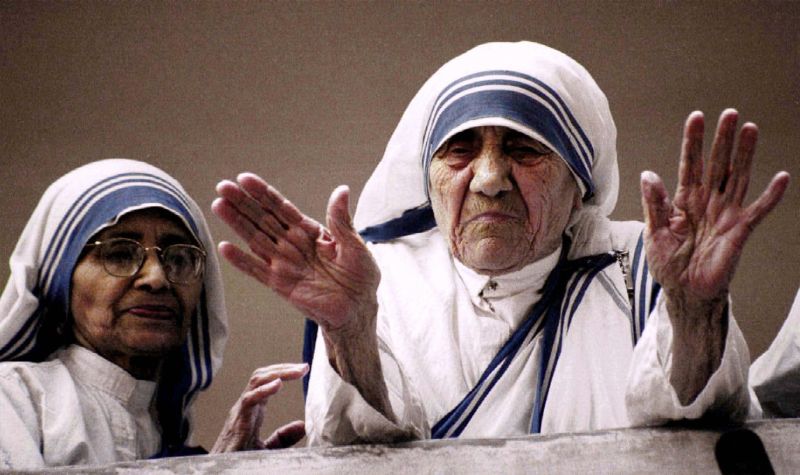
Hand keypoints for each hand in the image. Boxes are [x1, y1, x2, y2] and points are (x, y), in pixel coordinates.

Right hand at [211, 363, 307, 452]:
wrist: (222, 471)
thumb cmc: (240, 458)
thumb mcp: (268, 448)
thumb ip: (283, 437)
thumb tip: (303, 426)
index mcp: (253, 409)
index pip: (268, 381)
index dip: (285, 372)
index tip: (304, 369)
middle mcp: (246, 405)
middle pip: (262, 376)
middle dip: (283, 368)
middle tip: (304, 367)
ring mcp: (240, 411)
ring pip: (256, 381)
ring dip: (277, 373)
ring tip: (296, 371)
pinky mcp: (237, 421)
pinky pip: (248, 399)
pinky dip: (263, 390)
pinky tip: (278, 384)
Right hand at [212, 173, 379, 331]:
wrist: (359, 309)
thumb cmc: (360, 277)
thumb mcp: (354, 244)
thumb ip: (341, 220)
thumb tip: (341, 190)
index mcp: (310, 232)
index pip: (282, 208)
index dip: (264, 194)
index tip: (245, 179)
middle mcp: (293, 245)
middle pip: (263, 220)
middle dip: (243, 203)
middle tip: (223, 186)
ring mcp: (285, 264)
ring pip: (256, 240)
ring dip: (237, 223)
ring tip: (219, 205)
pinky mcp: (281, 284)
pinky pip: (257, 271)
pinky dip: (241, 260)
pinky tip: (226, 247)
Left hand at [641, 109, 788, 306]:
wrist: (684, 292)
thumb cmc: (668, 263)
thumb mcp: (654, 233)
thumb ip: (654, 204)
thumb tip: (648, 174)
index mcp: (683, 200)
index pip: (690, 164)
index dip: (693, 142)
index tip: (697, 117)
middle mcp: (707, 201)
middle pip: (717, 164)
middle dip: (722, 139)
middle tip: (730, 114)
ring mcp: (725, 214)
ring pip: (738, 177)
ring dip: (745, 154)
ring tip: (751, 129)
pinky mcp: (740, 231)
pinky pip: (758, 210)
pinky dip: (770, 196)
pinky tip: (782, 177)